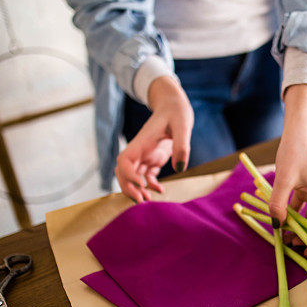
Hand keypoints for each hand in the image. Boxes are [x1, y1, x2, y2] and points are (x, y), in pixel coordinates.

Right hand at [115, 76, 193, 202]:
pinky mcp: (153, 158)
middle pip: (123, 172)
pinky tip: (161, 190)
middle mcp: (140, 150)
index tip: (141, 184)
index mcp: (142, 142)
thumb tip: (180, 168)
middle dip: (128, 188)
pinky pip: (146, 176)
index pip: (125, 160)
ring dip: (136, 190)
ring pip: (132, 177)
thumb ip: (182, 145)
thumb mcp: (183, 125)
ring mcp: (145, 155)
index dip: (128, 175)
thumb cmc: (177, 111)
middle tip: (141, 201)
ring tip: (147, 202)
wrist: (174, 105)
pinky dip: (150, 185)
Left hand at [269, 84, 306, 231]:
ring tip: (286, 238)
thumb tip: (276, 225)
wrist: (298, 131)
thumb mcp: (283, 179)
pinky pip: (304, 207)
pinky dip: (294, 215)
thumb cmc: (295, 152)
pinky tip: (282, 222)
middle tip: (292, 247)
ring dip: (300, 227)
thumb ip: (278, 203)